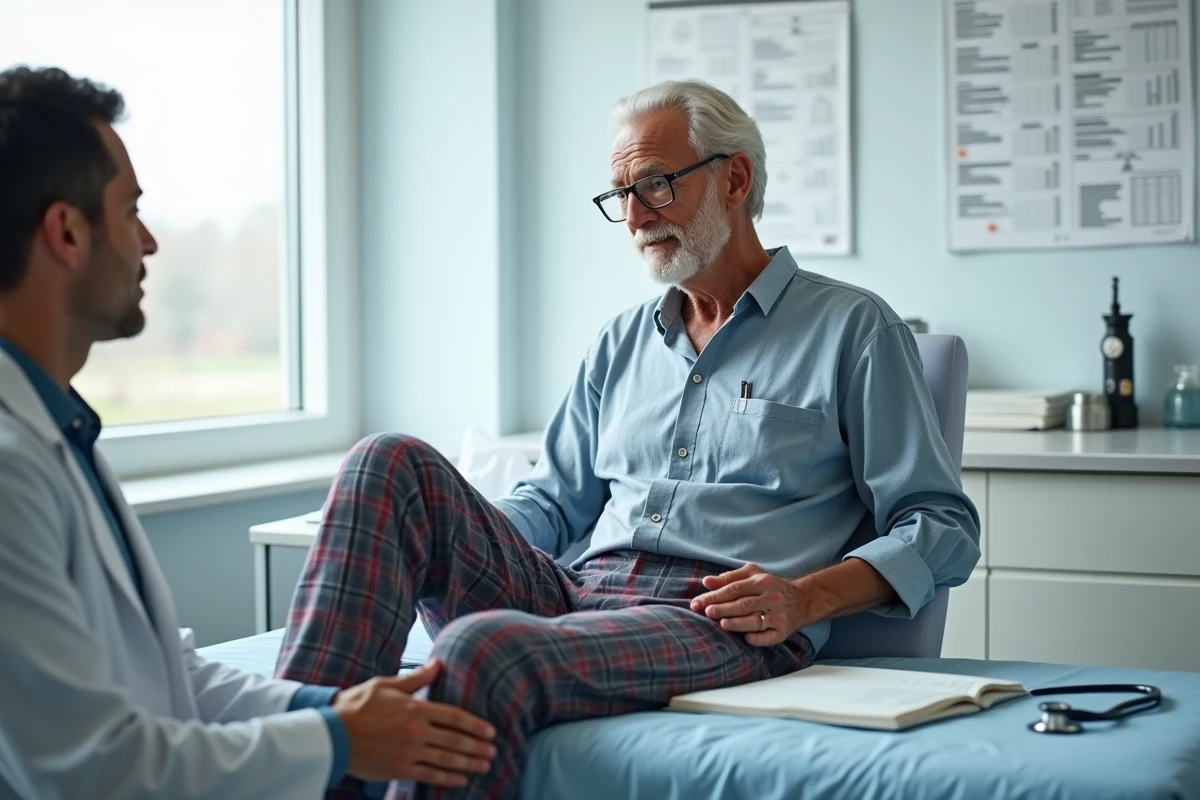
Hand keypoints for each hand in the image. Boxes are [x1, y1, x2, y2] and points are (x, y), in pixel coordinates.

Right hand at [333, 660, 496, 787]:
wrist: (331, 733)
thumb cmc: (357, 705)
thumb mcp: (386, 685)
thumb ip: (416, 678)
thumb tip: (438, 663)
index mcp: (415, 709)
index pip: (454, 717)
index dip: (475, 725)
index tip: (490, 731)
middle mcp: (416, 731)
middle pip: (455, 740)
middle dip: (477, 747)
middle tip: (493, 752)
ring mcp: (408, 752)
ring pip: (446, 760)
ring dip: (468, 764)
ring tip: (484, 766)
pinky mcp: (398, 769)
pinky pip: (429, 775)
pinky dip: (447, 779)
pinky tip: (460, 780)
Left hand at [690, 563, 808, 646]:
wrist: (801, 600)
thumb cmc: (769, 586)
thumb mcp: (752, 575)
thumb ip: (728, 578)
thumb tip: (706, 582)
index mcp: (762, 581)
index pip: (733, 588)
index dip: (714, 595)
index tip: (697, 602)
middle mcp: (771, 597)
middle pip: (743, 604)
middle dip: (722, 608)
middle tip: (705, 612)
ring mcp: (778, 615)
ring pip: (755, 620)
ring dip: (737, 623)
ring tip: (722, 624)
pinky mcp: (783, 631)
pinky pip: (770, 637)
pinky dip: (758, 638)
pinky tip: (746, 638)